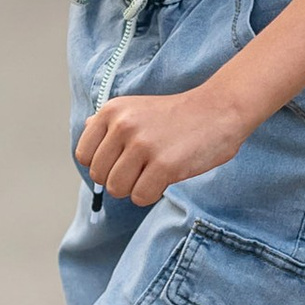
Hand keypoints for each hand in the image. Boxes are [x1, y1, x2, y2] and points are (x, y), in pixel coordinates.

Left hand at [74, 81, 248, 210]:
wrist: (220, 110)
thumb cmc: (178, 114)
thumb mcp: (137, 107)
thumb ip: (110, 121)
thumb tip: (86, 127)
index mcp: (112, 111)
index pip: (84, 155)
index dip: (102, 165)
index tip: (121, 161)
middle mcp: (123, 126)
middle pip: (99, 176)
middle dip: (118, 179)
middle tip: (142, 169)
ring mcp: (143, 145)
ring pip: (117, 189)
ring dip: (134, 188)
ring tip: (153, 173)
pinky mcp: (164, 165)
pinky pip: (140, 197)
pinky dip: (151, 194)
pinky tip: (165, 178)